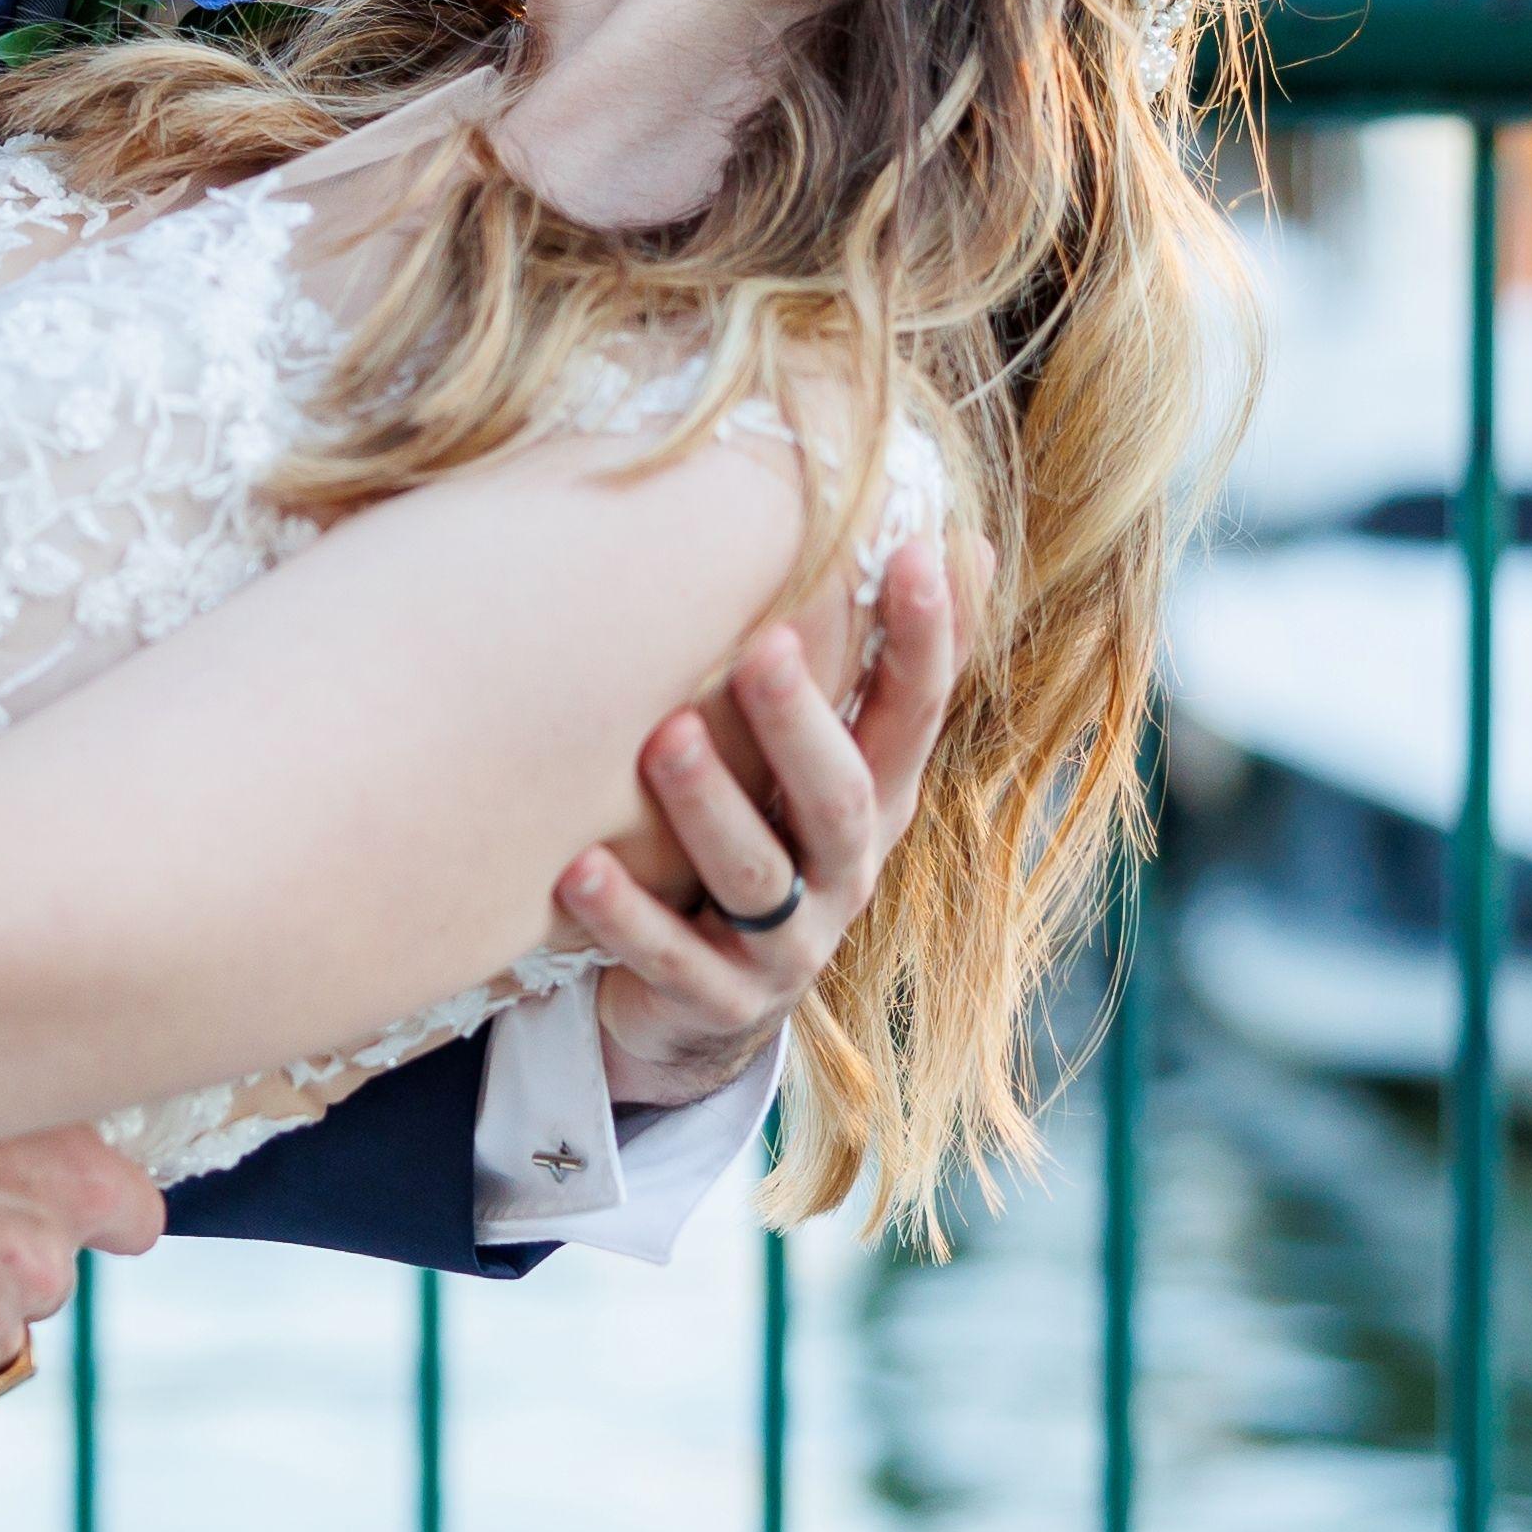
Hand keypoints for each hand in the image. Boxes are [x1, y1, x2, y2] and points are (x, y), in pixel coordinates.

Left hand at [556, 529, 989, 1108]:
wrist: (706, 1001)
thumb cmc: (763, 834)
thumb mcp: (821, 756)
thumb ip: (864, 660)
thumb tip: (954, 530)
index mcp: (877, 797)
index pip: (916, 713)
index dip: (927, 641)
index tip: (917, 553)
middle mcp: (846, 870)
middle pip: (839, 797)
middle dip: (802, 724)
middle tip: (763, 650)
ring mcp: (787, 945)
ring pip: (754, 876)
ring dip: (709, 807)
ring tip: (662, 742)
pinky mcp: (719, 999)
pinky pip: (673, 960)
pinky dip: (627, 916)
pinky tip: (577, 868)